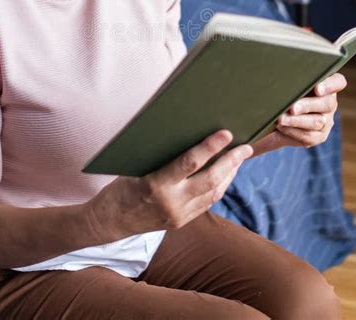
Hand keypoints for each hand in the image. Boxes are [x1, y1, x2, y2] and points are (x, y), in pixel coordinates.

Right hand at [86, 130, 252, 241]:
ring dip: (230, 174)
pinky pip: (208, 203)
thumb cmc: (122, 186)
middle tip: (245, 147)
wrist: (111, 221)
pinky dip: (219, 186)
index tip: (226, 133)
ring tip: (239, 157)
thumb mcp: (137, 167)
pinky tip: (225, 174)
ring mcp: (178, 215)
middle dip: (231, 162)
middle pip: (210, 180)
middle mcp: (171, 202)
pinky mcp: (182, 222)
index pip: (189, 163)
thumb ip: (163, 157)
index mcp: (155, 184)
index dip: (210, 147)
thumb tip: (189, 134)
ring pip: (214, 193)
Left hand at [252, 73, 346, 153]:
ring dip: (297, 120)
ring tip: (281, 119)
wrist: (272, 119)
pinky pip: (309, 136)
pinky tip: (282, 127)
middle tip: (292, 107)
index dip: (330, 85)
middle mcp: (329, 103)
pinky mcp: (318, 136)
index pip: (338, 82)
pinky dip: (293, 131)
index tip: (317, 88)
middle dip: (308, 105)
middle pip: (327, 103)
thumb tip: (277, 67)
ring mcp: (326, 121)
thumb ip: (288, 78)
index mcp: (326, 85)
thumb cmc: (278, 93)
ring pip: (317, 121)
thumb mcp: (284, 83)